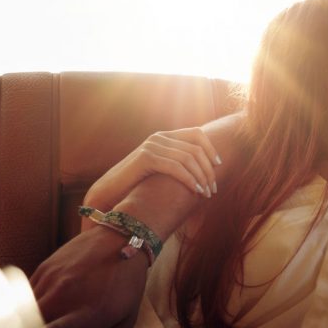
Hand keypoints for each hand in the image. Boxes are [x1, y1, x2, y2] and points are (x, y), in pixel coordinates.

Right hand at [29, 227, 148, 327]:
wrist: (124, 237)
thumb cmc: (128, 284)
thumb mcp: (124, 322)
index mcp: (85, 315)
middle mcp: (63, 297)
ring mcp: (51, 280)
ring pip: (22, 312)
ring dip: (26, 326)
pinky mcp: (44, 268)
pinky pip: (25, 294)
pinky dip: (28, 307)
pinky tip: (44, 310)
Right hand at [85, 127, 220, 208]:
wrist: (109, 192)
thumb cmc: (137, 185)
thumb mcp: (160, 170)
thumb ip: (176, 164)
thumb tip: (204, 170)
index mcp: (164, 137)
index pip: (196, 134)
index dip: (211, 148)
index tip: (219, 166)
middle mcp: (159, 137)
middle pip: (196, 148)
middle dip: (208, 170)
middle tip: (214, 189)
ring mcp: (152, 145)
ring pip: (189, 158)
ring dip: (202, 177)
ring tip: (207, 193)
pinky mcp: (146, 158)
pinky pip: (177, 167)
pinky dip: (190, 179)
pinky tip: (196, 191)